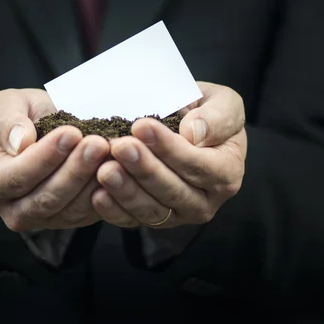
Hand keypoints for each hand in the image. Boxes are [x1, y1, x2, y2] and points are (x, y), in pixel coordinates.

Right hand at [0, 88, 108, 230]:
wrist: (47, 128)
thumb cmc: (22, 116)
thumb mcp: (7, 104)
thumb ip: (5, 120)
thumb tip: (20, 142)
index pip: (15, 177)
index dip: (44, 157)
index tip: (70, 133)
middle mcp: (13, 209)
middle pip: (46, 199)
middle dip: (74, 170)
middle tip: (98, 143)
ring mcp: (44, 220)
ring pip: (71, 209)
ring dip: (93, 180)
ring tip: (111, 150)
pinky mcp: (72, 220)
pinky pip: (90, 212)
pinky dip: (106, 190)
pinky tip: (118, 166)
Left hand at [93, 82, 246, 227]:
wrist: (187, 127)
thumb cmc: (205, 113)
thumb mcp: (223, 103)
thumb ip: (217, 117)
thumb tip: (194, 134)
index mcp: (226, 172)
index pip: (198, 164)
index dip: (169, 148)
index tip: (141, 126)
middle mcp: (205, 201)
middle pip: (173, 190)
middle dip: (144, 169)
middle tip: (119, 147)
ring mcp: (177, 215)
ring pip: (152, 210)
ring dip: (126, 191)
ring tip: (104, 169)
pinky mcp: (153, 220)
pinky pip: (132, 220)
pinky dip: (114, 210)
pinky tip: (97, 194)